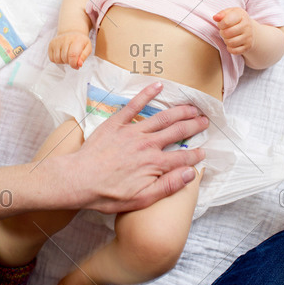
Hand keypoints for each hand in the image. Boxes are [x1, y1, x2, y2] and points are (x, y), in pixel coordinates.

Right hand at [48, 31, 91, 68]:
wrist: (72, 33)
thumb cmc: (80, 42)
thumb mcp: (87, 47)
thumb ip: (84, 56)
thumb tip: (79, 64)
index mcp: (76, 39)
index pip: (72, 55)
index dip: (74, 64)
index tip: (76, 66)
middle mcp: (65, 39)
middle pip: (65, 58)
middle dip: (69, 63)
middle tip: (73, 59)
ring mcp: (56, 41)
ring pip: (57, 59)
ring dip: (63, 62)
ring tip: (67, 57)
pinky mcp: (51, 44)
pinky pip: (52, 59)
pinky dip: (57, 60)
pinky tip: (62, 55)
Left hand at [59, 81, 207, 212]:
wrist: (79, 180)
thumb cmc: (108, 194)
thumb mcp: (142, 198)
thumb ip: (169, 185)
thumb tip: (190, 173)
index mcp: (155, 163)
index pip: (183, 157)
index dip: (196, 154)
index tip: (204, 151)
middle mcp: (148, 144)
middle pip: (177, 132)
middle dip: (193, 126)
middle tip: (205, 121)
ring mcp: (132, 131)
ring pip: (162, 117)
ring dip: (179, 111)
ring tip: (192, 107)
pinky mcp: (117, 123)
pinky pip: (134, 105)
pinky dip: (146, 94)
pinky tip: (158, 86)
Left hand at [213, 8, 254, 54]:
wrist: (249, 29)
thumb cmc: (235, 19)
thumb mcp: (229, 13)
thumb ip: (221, 14)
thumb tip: (215, 17)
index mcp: (241, 15)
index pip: (226, 22)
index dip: (220, 24)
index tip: (222, 24)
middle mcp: (247, 26)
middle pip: (227, 33)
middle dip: (222, 33)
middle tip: (224, 31)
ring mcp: (248, 37)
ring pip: (230, 43)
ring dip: (226, 41)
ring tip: (228, 37)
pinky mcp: (248, 46)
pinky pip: (234, 51)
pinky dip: (230, 48)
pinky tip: (231, 43)